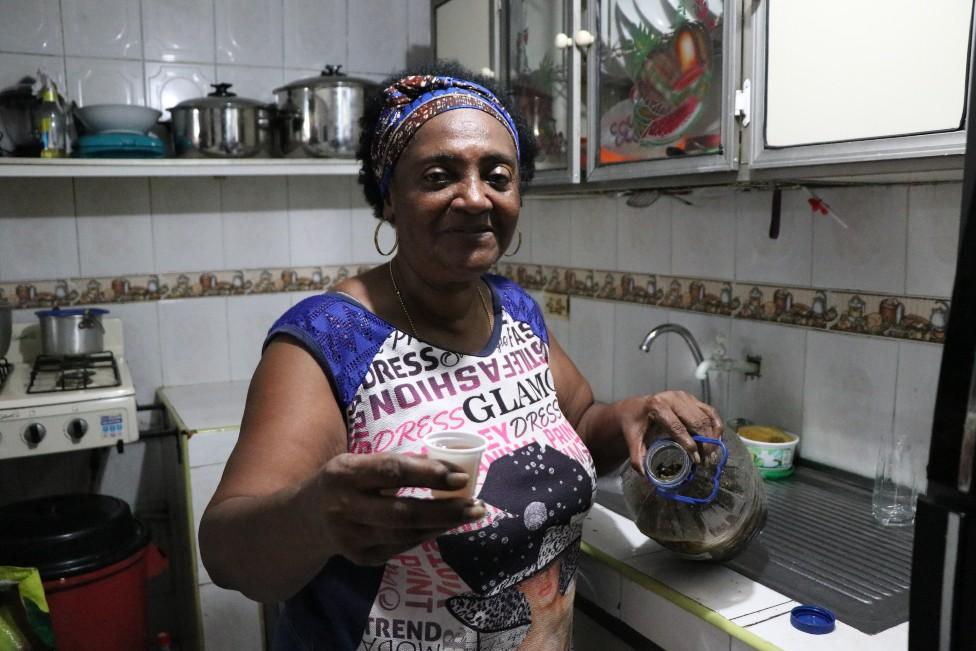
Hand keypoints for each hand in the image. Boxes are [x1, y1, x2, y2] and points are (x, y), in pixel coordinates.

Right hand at [297, 452, 484, 565]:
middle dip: (446, 510)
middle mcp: (345, 507)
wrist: (305, 519)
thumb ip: (393, 464)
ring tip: (470, 514)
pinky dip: (427, 535)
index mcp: (345, 473)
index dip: (429, 474)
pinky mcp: (360, 557)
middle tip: (477, 504)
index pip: (392, 471)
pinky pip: (402, 546)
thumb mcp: (358, 463)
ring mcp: (351, 537)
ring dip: (443, 525)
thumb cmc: (343, 481)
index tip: (460, 478)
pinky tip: (444, 525)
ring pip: (407, 534)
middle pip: (404, 512)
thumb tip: (446, 468)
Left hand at [620, 391, 723, 473]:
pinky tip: (717, 440)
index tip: (696, 461)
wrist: (635, 407)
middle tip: (705, 461)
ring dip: (712, 437)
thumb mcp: (632, 439)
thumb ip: (637, 457)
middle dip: (704, 443)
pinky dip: (717, 426)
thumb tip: (645, 474)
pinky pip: (710, 412)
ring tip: (711, 454)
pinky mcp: (693, 399)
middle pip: (696, 422)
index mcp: (657, 406)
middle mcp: (673, 398)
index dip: (689, 445)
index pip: (678, 427)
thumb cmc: (634, 423)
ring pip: (706, 417)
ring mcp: (685, 397)